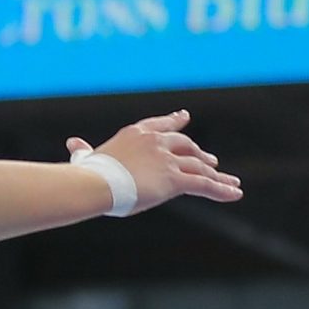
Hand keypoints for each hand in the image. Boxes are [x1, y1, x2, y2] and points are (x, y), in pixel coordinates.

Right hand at [64, 109, 241, 212]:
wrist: (96, 184)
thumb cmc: (87, 175)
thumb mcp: (87, 159)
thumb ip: (84, 151)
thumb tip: (72, 144)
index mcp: (136, 134)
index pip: (160, 125)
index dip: (175, 121)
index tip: (184, 116)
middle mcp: (156, 142)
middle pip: (185, 145)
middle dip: (199, 153)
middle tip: (211, 160)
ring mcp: (167, 160)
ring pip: (199, 166)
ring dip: (217, 174)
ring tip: (229, 180)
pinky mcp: (175, 179)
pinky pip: (204, 185)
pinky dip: (222, 189)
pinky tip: (236, 192)